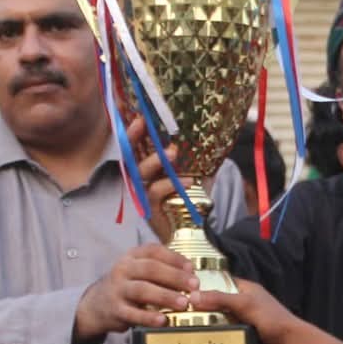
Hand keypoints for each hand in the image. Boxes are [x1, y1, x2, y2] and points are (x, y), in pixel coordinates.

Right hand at [73, 244, 197, 343]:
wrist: (96, 305)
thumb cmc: (127, 286)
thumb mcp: (140, 271)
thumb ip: (163, 270)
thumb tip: (191, 275)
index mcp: (132, 256)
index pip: (154, 251)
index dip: (174, 258)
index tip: (191, 267)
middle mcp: (124, 269)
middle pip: (151, 269)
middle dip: (175, 276)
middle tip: (194, 285)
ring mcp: (118, 289)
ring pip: (143, 290)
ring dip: (165, 296)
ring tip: (183, 303)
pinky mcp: (115, 310)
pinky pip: (133, 313)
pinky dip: (149, 317)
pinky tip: (163, 320)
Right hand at [126, 117, 196, 244]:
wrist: (191, 231)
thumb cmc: (190, 200)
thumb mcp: (198, 174)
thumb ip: (200, 158)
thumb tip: (213, 137)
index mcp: (149, 167)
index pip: (136, 145)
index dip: (132, 130)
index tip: (135, 113)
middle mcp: (141, 178)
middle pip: (129, 155)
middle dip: (132, 138)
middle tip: (142, 122)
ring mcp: (143, 193)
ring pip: (140, 172)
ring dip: (155, 160)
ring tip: (173, 152)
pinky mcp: (149, 208)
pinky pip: (155, 191)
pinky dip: (171, 184)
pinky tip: (188, 180)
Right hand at [193, 281, 306, 343]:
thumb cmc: (273, 320)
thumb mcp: (245, 304)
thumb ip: (220, 299)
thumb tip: (193, 296)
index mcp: (246, 290)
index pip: (220, 282)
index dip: (204, 284)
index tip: (184, 289)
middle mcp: (243, 304)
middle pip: (217, 303)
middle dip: (202, 307)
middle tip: (180, 311)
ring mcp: (243, 321)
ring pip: (219, 320)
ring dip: (207, 324)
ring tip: (185, 326)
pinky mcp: (242, 337)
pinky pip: (224, 335)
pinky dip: (215, 337)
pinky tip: (201, 340)